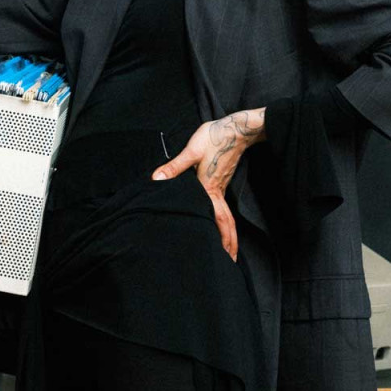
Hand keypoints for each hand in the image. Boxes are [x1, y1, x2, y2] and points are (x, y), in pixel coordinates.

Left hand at [150, 113, 259, 261]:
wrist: (234, 128)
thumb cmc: (213, 138)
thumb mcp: (191, 151)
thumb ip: (173, 167)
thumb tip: (156, 179)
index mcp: (209, 189)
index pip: (217, 221)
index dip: (221, 239)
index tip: (223, 257)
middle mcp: (218, 193)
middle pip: (227, 225)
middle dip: (230, 244)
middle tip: (231, 262)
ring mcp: (221, 188)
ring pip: (228, 218)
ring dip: (229, 235)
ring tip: (230, 250)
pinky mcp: (221, 183)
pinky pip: (225, 210)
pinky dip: (226, 223)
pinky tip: (220, 226)